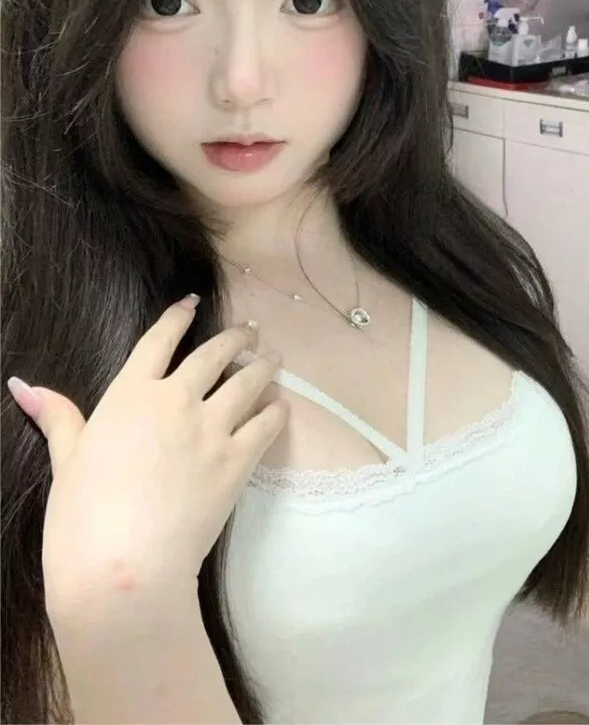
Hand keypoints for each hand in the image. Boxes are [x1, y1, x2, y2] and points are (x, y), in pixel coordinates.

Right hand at [11, 297, 287, 618]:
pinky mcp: (237, 461)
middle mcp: (175, 400)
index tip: (193, 303)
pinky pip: (265, 424)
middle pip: (213, 355)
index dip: (178, 317)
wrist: (124, 568)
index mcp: (130, 394)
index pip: (159, 341)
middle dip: (234, 337)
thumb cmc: (82, 518)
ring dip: (263, 366)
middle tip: (249, 330)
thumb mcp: (65, 462)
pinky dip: (276, 410)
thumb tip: (24, 384)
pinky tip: (281, 405)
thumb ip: (58, 418)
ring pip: (247, 382)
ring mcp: (211, 429)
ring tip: (273, 357)